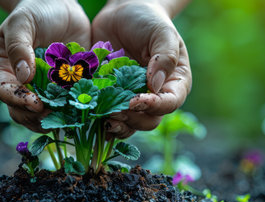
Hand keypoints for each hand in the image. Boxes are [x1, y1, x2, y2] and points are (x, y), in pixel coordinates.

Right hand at [0, 0, 90, 132]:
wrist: (61, 6)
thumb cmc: (35, 12)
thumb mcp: (23, 24)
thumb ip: (19, 47)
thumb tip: (23, 77)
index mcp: (3, 70)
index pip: (4, 92)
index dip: (18, 101)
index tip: (35, 104)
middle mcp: (20, 85)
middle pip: (20, 111)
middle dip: (35, 116)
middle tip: (53, 114)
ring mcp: (41, 90)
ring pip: (41, 115)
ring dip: (52, 120)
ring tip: (67, 118)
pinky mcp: (62, 90)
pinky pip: (64, 107)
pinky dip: (70, 113)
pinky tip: (80, 112)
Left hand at [92, 0, 191, 138]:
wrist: (122, 14)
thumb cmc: (148, 21)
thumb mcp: (162, 33)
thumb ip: (165, 57)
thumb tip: (154, 85)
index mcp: (173, 83)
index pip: (169, 103)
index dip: (154, 106)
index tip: (135, 100)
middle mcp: (154, 97)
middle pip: (149, 121)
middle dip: (132, 118)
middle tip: (114, 109)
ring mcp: (131, 100)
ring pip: (129, 125)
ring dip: (117, 125)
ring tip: (104, 116)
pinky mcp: (112, 99)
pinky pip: (108, 119)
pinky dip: (100, 122)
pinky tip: (90, 117)